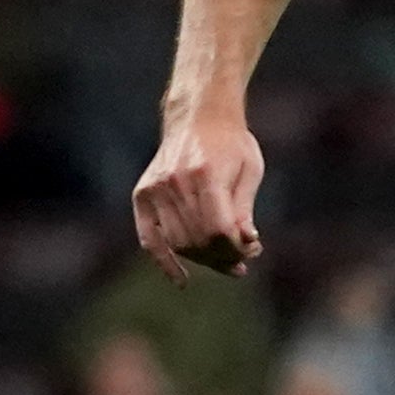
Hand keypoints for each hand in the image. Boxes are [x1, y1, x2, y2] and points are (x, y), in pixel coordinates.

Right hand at [133, 109, 266, 279]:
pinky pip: (149, 237)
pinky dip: (164, 261)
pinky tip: (181, 279)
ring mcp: (155, 188)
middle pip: (198, 239)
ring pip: (178, 242)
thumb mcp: (250, 170)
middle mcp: (175, 182)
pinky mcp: (142, 193)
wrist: (199, 115)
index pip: (219, 229)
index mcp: (205, 174)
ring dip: (203, 260)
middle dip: (223, 256)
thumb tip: (246, 243)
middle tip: (243, 260)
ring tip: (226, 262)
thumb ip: (244, 208)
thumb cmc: (232, 143)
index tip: (252, 249)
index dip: (237, 248)